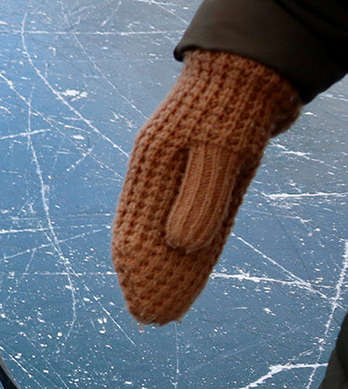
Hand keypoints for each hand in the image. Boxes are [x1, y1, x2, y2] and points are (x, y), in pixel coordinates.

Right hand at [111, 50, 301, 324]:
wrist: (253, 70)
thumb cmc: (231, 105)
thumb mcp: (219, 151)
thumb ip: (199, 198)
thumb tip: (180, 246)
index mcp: (151, 167)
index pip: (136, 230)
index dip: (137, 270)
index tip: (140, 304)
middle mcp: (160, 176)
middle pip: (149, 236)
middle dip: (149, 277)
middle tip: (151, 317)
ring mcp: (182, 176)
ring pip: (171, 230)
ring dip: (169, 267)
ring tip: (166, 301)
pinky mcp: (207, 176)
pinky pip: (195, 219)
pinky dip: (191, 246)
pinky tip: (189, 267)